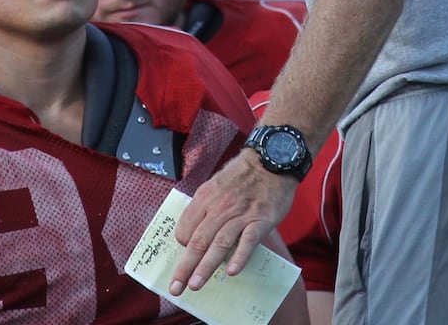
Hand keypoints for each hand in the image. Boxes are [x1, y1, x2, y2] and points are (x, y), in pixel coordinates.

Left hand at [170, 149, 296, 294]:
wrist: (272, 159)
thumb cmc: (243, 175)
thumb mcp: (216, 184)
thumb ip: (205, 208)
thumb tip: (194, 234)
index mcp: (205, 197)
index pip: (185, 228)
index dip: (182, 246)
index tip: (183, 260)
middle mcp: (219, 207)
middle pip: (198, 241)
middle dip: (185, 267)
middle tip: (176, 287)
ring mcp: (241, 214)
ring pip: (219, 243)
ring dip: (205, 266)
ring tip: (196, 285)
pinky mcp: (261, 219)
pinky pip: (248, 240)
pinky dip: (239, 256)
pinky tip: (231, 272)